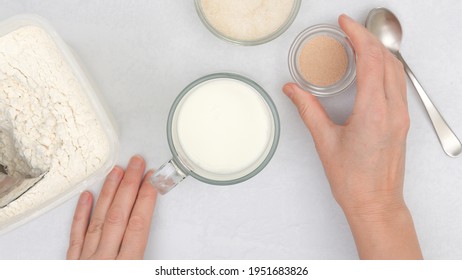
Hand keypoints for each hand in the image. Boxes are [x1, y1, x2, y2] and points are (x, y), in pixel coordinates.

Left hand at [67, 155, 156, 258]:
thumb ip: (151, 265)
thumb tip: (165, 251)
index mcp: (126, 265)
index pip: (138, 223)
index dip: (146, 198)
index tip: (152, 180)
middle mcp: (104, 260)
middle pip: (119, 214)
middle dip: (129, 185)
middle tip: (136, 164)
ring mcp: (86, 260)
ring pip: (98, 219)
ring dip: (109, 192)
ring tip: (116, 172)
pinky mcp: (72, 263)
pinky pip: (76, 235)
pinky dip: (81, 214)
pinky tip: (86, 197)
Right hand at [283, 15, 421, 258]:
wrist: (376, 204)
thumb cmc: (354, 181)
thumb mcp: (325, 141)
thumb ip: (308, 110)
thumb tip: (293, 90)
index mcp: (374, 112)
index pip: (371, 60)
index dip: (358, 36)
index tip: (345, 24)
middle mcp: (393, 111)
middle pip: (387, 60)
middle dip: (368, 39)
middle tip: (349, 30)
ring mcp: (401, 116)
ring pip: (396, 70)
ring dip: (379, 52)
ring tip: (358, 44)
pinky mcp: (401, 122)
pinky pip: (398, 84)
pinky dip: (385, 68)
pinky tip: (371, 69)